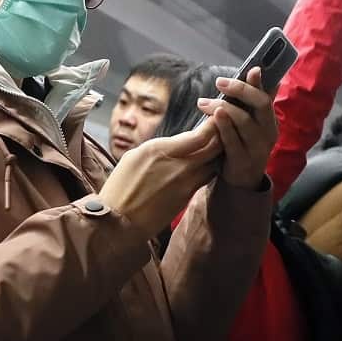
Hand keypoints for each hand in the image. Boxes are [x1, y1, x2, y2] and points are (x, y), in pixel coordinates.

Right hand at [99, 123, 221, 236]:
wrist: (119, 222)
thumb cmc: (120, 188)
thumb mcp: (134, 157)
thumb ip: (160, 148)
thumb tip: (176, 144)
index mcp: (161, 150)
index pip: (201, 135)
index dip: (213, 126)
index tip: (215, 117)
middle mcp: (178, 166)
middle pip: (214, 148)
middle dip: (221, 137)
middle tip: (222, 129)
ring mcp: (186, 184)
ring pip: (214, 164)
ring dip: (217, 154)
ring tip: (215, 146)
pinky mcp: (187, 198)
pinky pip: (205, 178)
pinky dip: (208, 169)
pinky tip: (204, 165)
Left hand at [196, 67, 277, 189]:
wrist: (242, 180)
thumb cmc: (244, 144)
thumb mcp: (251, 123)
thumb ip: (253, 100)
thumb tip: (258, 70)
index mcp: (270, 121)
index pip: (266, 97)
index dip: (254, 83)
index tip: (243, 71)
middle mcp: (268, 133)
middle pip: (260, 105)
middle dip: (240, 90)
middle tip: (219, 82)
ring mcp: (257, 148)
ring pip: (244, 121)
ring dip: (223, 107)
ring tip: (203, 102)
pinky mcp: (242, 161)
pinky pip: (232, 141)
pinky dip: (223, 126)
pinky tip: (213, 115)